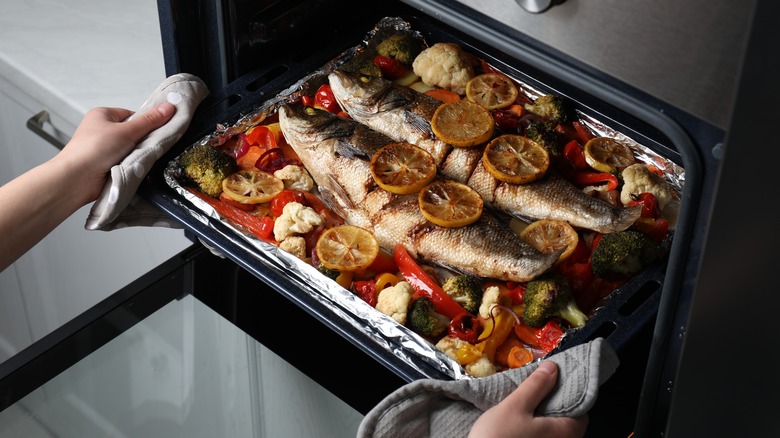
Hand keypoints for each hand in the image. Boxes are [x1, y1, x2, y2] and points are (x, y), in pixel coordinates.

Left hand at [0, 101, 175, 271]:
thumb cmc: (94, 149)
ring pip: (130, 149)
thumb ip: (149, 120)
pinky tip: (134, 169)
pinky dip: (130, 166)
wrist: (76, 179)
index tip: (157, 131)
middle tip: (150, 147)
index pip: (133, 115)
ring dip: (136, 155)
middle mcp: (101, 130)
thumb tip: (169, 106)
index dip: (146, 123)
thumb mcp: (127, 131)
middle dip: (142, 141)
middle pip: (133, 133)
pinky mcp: (105, 164)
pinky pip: (125, 162)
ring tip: (139, 159)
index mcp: (103, 115)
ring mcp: (103, 148)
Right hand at [468, 361, 587, 437]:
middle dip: (554, 405)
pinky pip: (542, 437)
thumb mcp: (515, 405)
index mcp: (566, 433)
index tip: (554, 382)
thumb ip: (536, 386)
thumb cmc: (499, 436)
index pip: (582, 411)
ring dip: (543, 417)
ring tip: (526, 404)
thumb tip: (553, 368)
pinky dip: (536, 429)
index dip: (569, 394)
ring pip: (553, 430)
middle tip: (537, 390)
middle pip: (568, 421)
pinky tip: (520, 422)